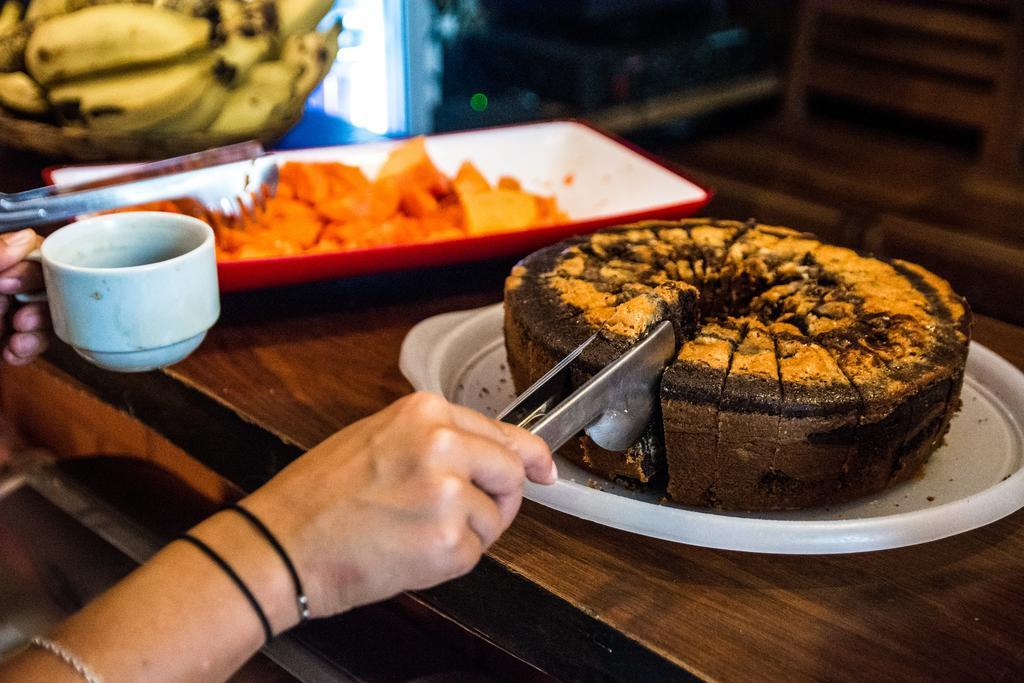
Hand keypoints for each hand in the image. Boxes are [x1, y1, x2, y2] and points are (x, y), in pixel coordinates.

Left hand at [0, 229, 48, 365]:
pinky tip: (12, 352)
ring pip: (48, 318)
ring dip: (39, 333)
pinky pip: (33, 344)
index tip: (9, 283)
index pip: (32, 255)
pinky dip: (27, 351)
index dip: (32, 270)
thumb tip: (25, 239)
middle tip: (21, 317)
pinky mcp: (7, 340)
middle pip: (49, 289)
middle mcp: (5, 286)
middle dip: (42, 307)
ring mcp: (6, 313)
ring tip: (19, 340)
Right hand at [242, 392, 554, 618]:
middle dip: (496, 498)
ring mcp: (449, 493)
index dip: (528, 456)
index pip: (501, 432)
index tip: (543, 469)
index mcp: (425, 413)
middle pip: (509, 472)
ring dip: (465, 532)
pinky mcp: (449, 541)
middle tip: (457, 515)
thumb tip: (496, 454)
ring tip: (412, 531)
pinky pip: (475, 553)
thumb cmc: (320, 497)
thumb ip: (439, 439)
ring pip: (493, 517)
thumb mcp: (380, 439)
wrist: (282, 545)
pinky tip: (409, 551)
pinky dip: (449, 561)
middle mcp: (444, 444)